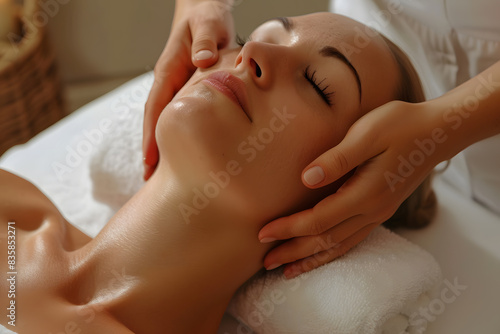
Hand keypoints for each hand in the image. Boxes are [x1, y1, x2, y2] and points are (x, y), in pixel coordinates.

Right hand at [143, 0, 234, 179]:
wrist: (206, 10)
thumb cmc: (207, 15)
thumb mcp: (209, 22)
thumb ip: (206, 38)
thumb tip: (202, 60)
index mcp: (169, 69)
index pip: (155, 106)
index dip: (151, 135)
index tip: (148, 161)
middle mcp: (169, 81)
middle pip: (155, 120)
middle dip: (151, 150)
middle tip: (150, 182)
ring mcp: (178, 87)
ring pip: (167, 121)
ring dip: (163, 147)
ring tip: (161, 177)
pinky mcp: (189, 90)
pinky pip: (182, 116)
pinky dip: (178, 136)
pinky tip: (184, 154)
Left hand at [258, 100, 448, 278]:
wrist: (435, 133)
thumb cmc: (400, 126)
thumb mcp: (367, 133)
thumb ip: (337, 158)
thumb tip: (305, 179)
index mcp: (366, 193)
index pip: (319, 220)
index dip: (289, 228)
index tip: (264, 233)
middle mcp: (372, 211)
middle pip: (325, 240)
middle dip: (293, 252)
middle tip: (265, 262)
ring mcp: (377, 214)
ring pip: (338, 245)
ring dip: (310, 258)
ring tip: (286, 270)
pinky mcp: (379, 210)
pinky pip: (350, 240)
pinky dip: (331, 253)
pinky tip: (319, 256)